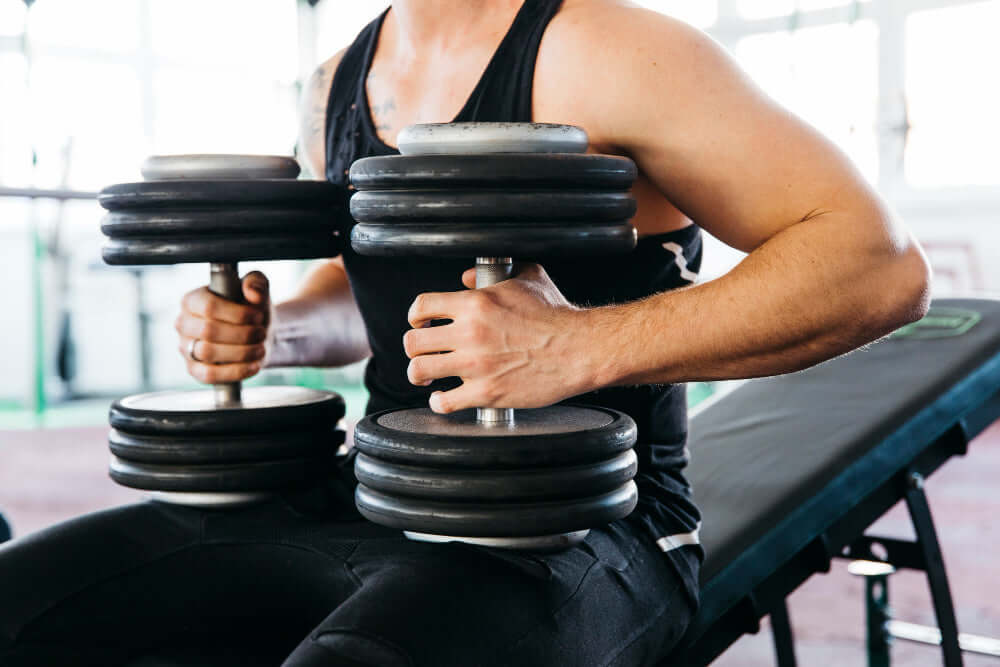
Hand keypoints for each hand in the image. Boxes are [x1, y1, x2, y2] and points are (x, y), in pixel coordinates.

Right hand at [175, 271, 270, 383]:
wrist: (258, 334)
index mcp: (192, 300)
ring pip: (208, 353)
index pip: (208, 306)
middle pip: (209, 331)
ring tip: (260, 348)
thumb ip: (256, 282)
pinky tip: (254, 365)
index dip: (237, 314)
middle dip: (242, 334)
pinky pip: (209, 375)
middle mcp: (183, 323)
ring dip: (242, 352)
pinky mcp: (194, 370)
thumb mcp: (258, 290)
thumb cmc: (252, 309)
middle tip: (261, 333)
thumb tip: (252, 291)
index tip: (258, 316)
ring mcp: (186, 348)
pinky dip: (235, 371)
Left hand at [404, 264, 594, 413]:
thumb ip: (493, 276)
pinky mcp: (486, 393)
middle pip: (413, 342)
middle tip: (423, 352)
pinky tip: (444, 399)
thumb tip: (467, 278)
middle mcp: (470, 333)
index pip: (422, 306)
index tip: (419, 323)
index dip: (415, 316)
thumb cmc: (557, 315)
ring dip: (419, 375)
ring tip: (426, 377)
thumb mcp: (527, 279)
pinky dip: (439, 402)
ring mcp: (476, 365)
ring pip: (420, 370)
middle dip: (414, 347)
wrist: (579, 349)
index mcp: (475, 303)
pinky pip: (444, 402)